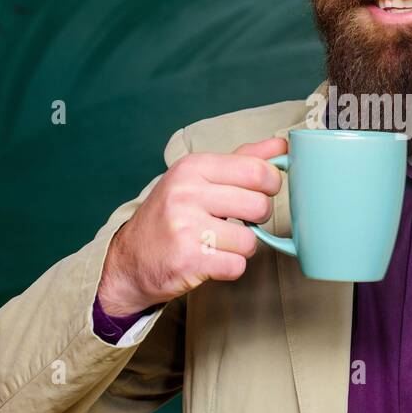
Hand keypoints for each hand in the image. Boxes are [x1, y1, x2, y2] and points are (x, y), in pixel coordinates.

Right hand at [96, 137, 286, 315]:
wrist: (130, 259)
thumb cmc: (171, 215)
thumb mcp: (199, 178)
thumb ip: (242, 160)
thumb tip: (281, 145)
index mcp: (192, 167)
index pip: (257, 170)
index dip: (270, 185)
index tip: (261, 192)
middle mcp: (186, 193)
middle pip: (259, 206)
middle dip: (257, 219)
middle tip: (239, 221)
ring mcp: (185, 228)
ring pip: (250, 241)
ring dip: (241, 247)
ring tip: (219, 242)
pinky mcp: (188, 261)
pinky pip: (237, 266)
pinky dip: (230, 267)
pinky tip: (211, 259)